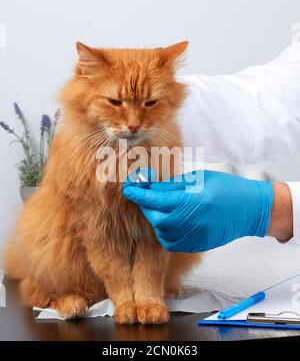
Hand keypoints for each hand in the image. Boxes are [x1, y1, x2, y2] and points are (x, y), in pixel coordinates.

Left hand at [122, 170, 273, 251]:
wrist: (251, 209)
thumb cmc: (227, 188)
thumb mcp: (198, 179)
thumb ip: (173, 185)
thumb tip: (151, 187)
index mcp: (191, 201)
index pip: (155, 199)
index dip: (138, 193)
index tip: (129, 188)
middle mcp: (191, 221)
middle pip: (155, 217)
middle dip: (147, 206)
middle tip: (148, 195)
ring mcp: (194, 236)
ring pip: (162, 231)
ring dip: (156, 218)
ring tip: (163, 206)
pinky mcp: (197, 245)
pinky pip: (171, 242)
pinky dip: (165, 231)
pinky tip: (171, 220)